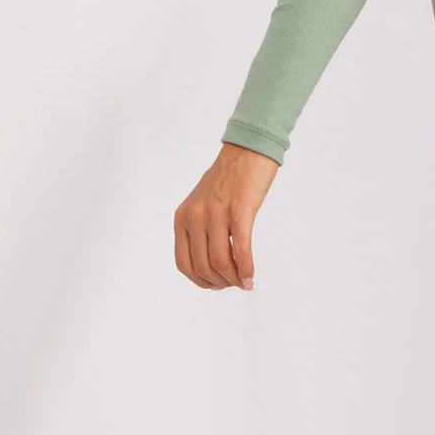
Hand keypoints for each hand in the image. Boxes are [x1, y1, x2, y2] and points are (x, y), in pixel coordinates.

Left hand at [175, 142, 279, 288]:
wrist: (247, 150)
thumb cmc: (229, 178)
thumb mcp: (203, 204)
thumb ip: (201, 229)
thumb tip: (213, 263)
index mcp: (182, 217)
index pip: (184, 262)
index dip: (200, 280)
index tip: (217, 284)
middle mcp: (195, 217)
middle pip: (203, 266)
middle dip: (220, 282)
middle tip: (235, 284)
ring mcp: (216, 213)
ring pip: (220, 262)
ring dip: (234, 279)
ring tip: (244, 282)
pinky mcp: (239, 210)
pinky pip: (240, 250)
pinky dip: (246, 269)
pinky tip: (251, 277)